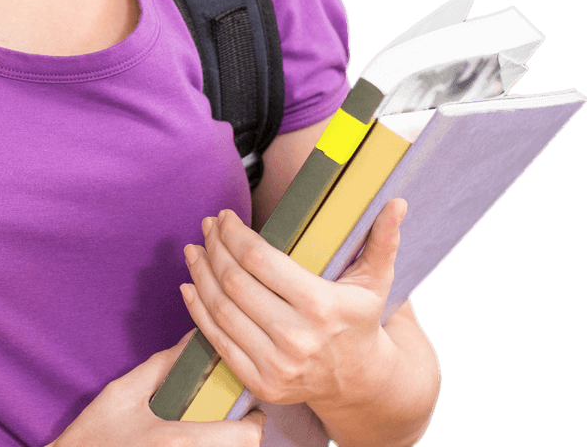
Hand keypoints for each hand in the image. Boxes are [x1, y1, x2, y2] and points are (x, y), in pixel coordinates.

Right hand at [50, 330, 267, 445]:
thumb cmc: (95, 435)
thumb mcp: (124, 393)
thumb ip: (162, 367)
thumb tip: (192, 341)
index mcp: (177, 440)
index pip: (243, 437)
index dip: (254, 422)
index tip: (250, 407)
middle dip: (240, 434)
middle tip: (229, 416)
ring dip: (222, 442)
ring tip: (207, 426)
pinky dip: (204, 446)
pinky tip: (184, 438)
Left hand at [181, 199, 407, 411]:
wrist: (361, 383)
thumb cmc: (361, 320)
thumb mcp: (376, 280)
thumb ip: (383, 240)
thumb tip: (396, 203)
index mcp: (322, 306)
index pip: (260, 260)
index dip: (234, 234)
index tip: (224, 216)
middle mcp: (296, 338)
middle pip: (235, 282)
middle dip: (214, 247)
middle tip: (207, 227)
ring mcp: (277, 365)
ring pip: (221, 309)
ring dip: (200, 274)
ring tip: (195, 249)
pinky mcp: (261, 383)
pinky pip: (218, 341)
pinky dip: (197, 311)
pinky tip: (190, 285)